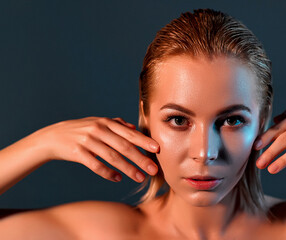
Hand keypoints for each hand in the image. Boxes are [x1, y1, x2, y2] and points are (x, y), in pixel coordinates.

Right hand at [30, 117, 158, 181]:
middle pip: (124, 146)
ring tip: (140, 178)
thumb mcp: (98, 122)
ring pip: (112, 157)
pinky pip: (96, 165)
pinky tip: (117, 179)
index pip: (129, 133)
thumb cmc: (81, 130)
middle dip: (140, 158)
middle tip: (153, 169)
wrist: (53, 137)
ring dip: (128, 168)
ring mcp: (88, 141)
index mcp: (106, 123)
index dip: (144, 141)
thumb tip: (134, 127)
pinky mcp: (78, 153)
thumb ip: (116, 124)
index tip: (158, 149)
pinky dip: (107, 173)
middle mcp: (99, 130)